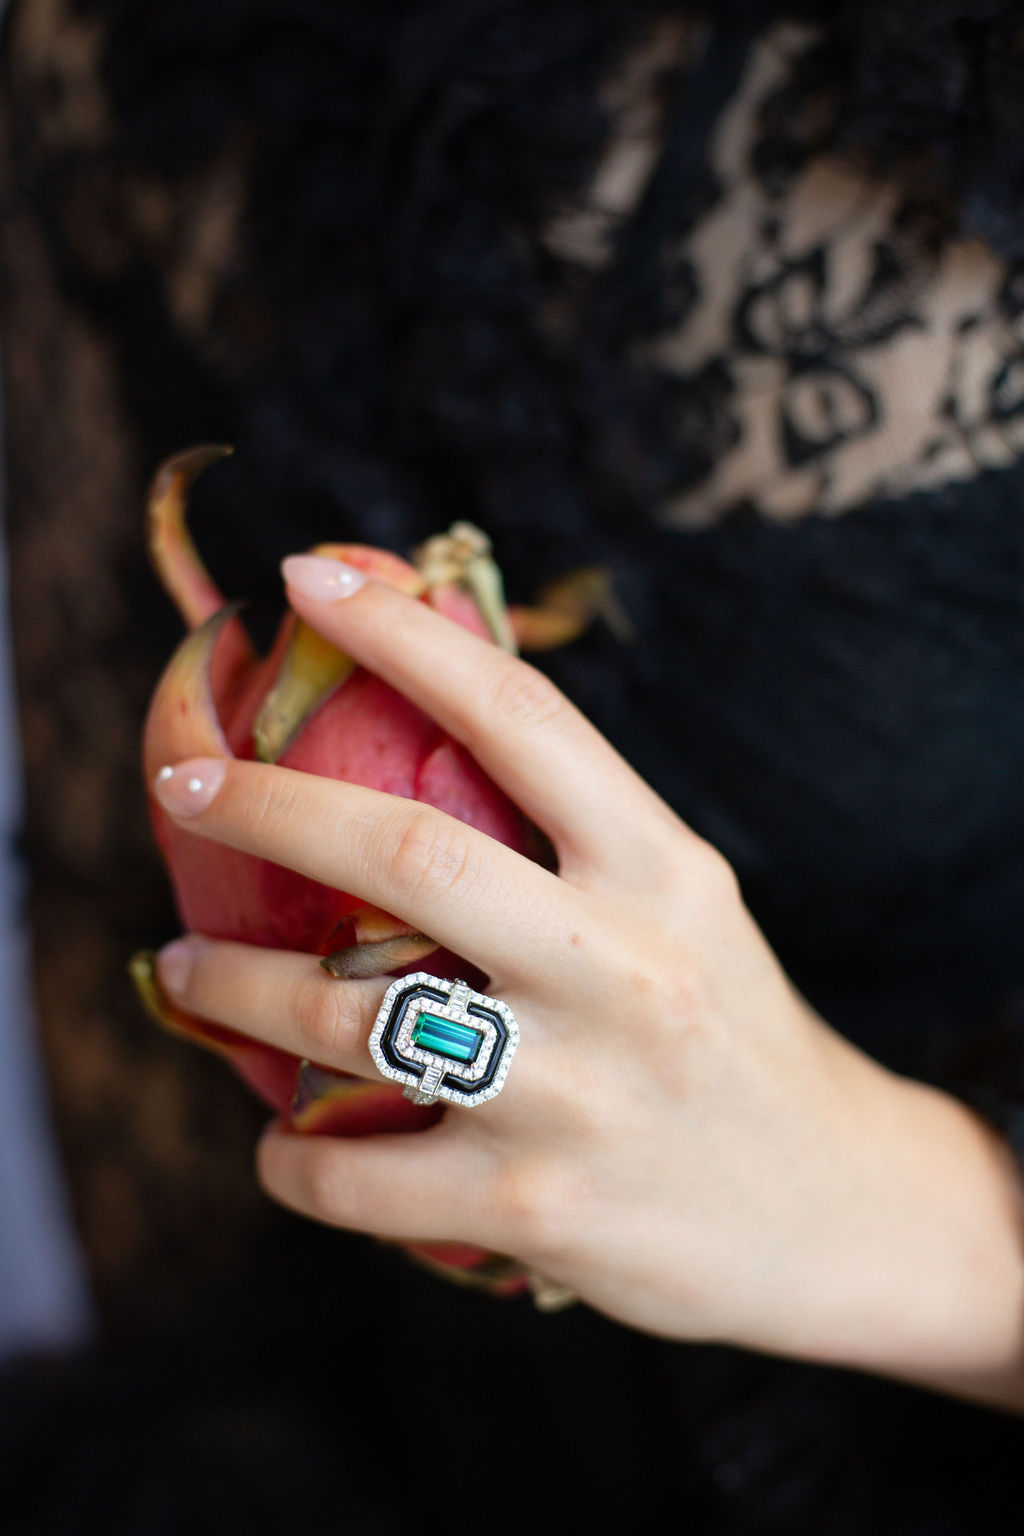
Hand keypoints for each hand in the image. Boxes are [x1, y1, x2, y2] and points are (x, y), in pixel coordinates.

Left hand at [152, 556, 1023, 1402]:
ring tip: (183, 968)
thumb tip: (423, 729)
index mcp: (662, 870)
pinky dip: (288, 1157)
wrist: (828, 1206)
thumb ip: (577, 833)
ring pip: (345, 1018)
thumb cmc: (728, 1029)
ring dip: (233, 986)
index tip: (306, 579)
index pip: (518, 715)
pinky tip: (280, 1138)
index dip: (402, 635)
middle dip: (262, 804)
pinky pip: (353, 1176)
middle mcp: (621, 966)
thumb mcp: (686, 904)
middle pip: (402, 854)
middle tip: (183, 785)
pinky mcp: (531, 1204)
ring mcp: (574, 1092)